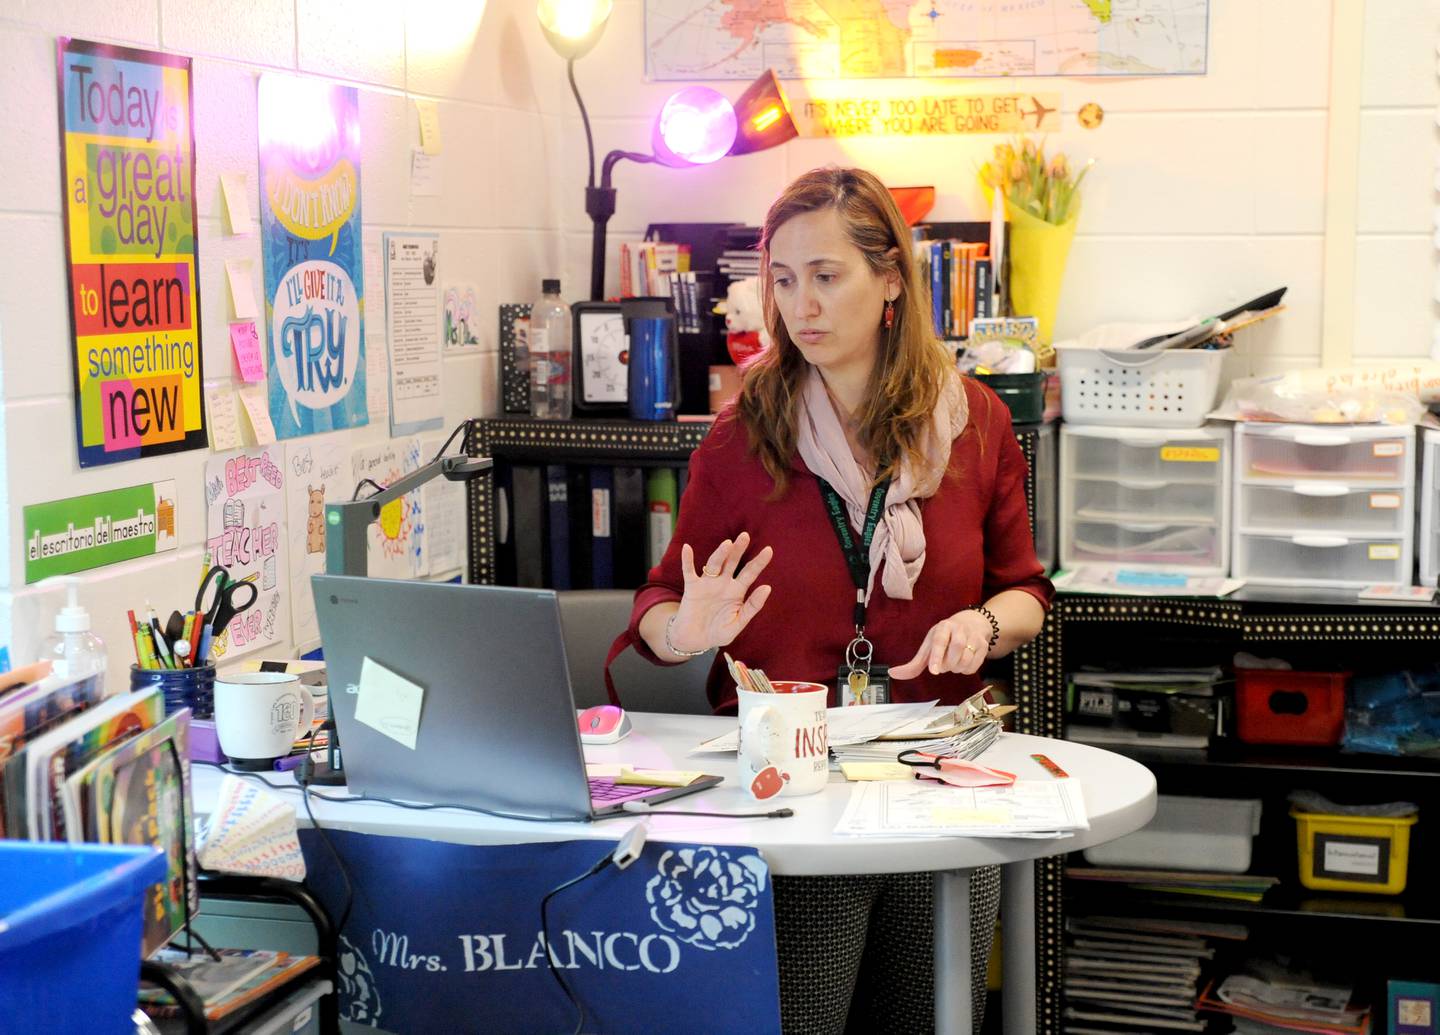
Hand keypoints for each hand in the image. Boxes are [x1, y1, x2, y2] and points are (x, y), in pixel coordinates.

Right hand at [667, 532, 773, 653]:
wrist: (695, 640)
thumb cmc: (718, 633)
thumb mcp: (738, 623)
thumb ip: (752, 607)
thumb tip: (767, 587)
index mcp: (737, 591)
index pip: (750, 573)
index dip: (759, 562)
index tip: (769, 550)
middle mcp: (723, 583)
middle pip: (732, 562)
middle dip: (739, 550)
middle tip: (745, 536)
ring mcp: (707, 584)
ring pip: (714, 564)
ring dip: (720, 554)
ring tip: (727, 544)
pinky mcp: (692, 587)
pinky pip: (689, 571)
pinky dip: (687, 560)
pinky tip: (687, 548)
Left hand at [890, 609, 993, 678]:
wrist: (972, 624)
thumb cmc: (945, 638)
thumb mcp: (929, 647)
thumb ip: (913, 664)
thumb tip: (893, 673)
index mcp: (943, 627)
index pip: (940, 641)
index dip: (936, 656)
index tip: (933, 671)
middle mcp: (960, 629)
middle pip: (956, 651)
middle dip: (947, 664)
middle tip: (942, 664)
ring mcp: (974, 636)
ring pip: (965, 660)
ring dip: (956, 668)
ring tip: (952, 663)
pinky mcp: (984, 645)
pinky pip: (974, 666)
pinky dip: (966, 670)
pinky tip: (962, 664)